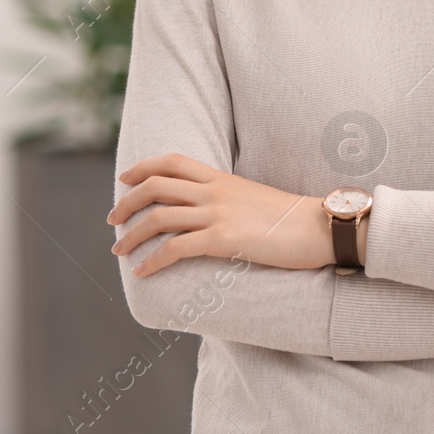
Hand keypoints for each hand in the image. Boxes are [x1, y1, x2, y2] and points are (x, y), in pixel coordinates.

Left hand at [108, 153, 327, 276]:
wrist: (320, 228)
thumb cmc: (292, 220)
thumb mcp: (253, 198)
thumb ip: (228, 199)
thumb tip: (210, 213)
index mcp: (221, 178)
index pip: (171, 161)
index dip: (142, 168)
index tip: (125, 180)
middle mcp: (214, 191)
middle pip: (155, 186)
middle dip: (126, 203)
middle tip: (113, 221)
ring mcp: (218, 214)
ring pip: (159, 216)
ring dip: (132, 234)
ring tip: (119, 250)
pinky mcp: (224, 240)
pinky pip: (175, 248)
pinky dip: (153, 261)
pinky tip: (142, 272)